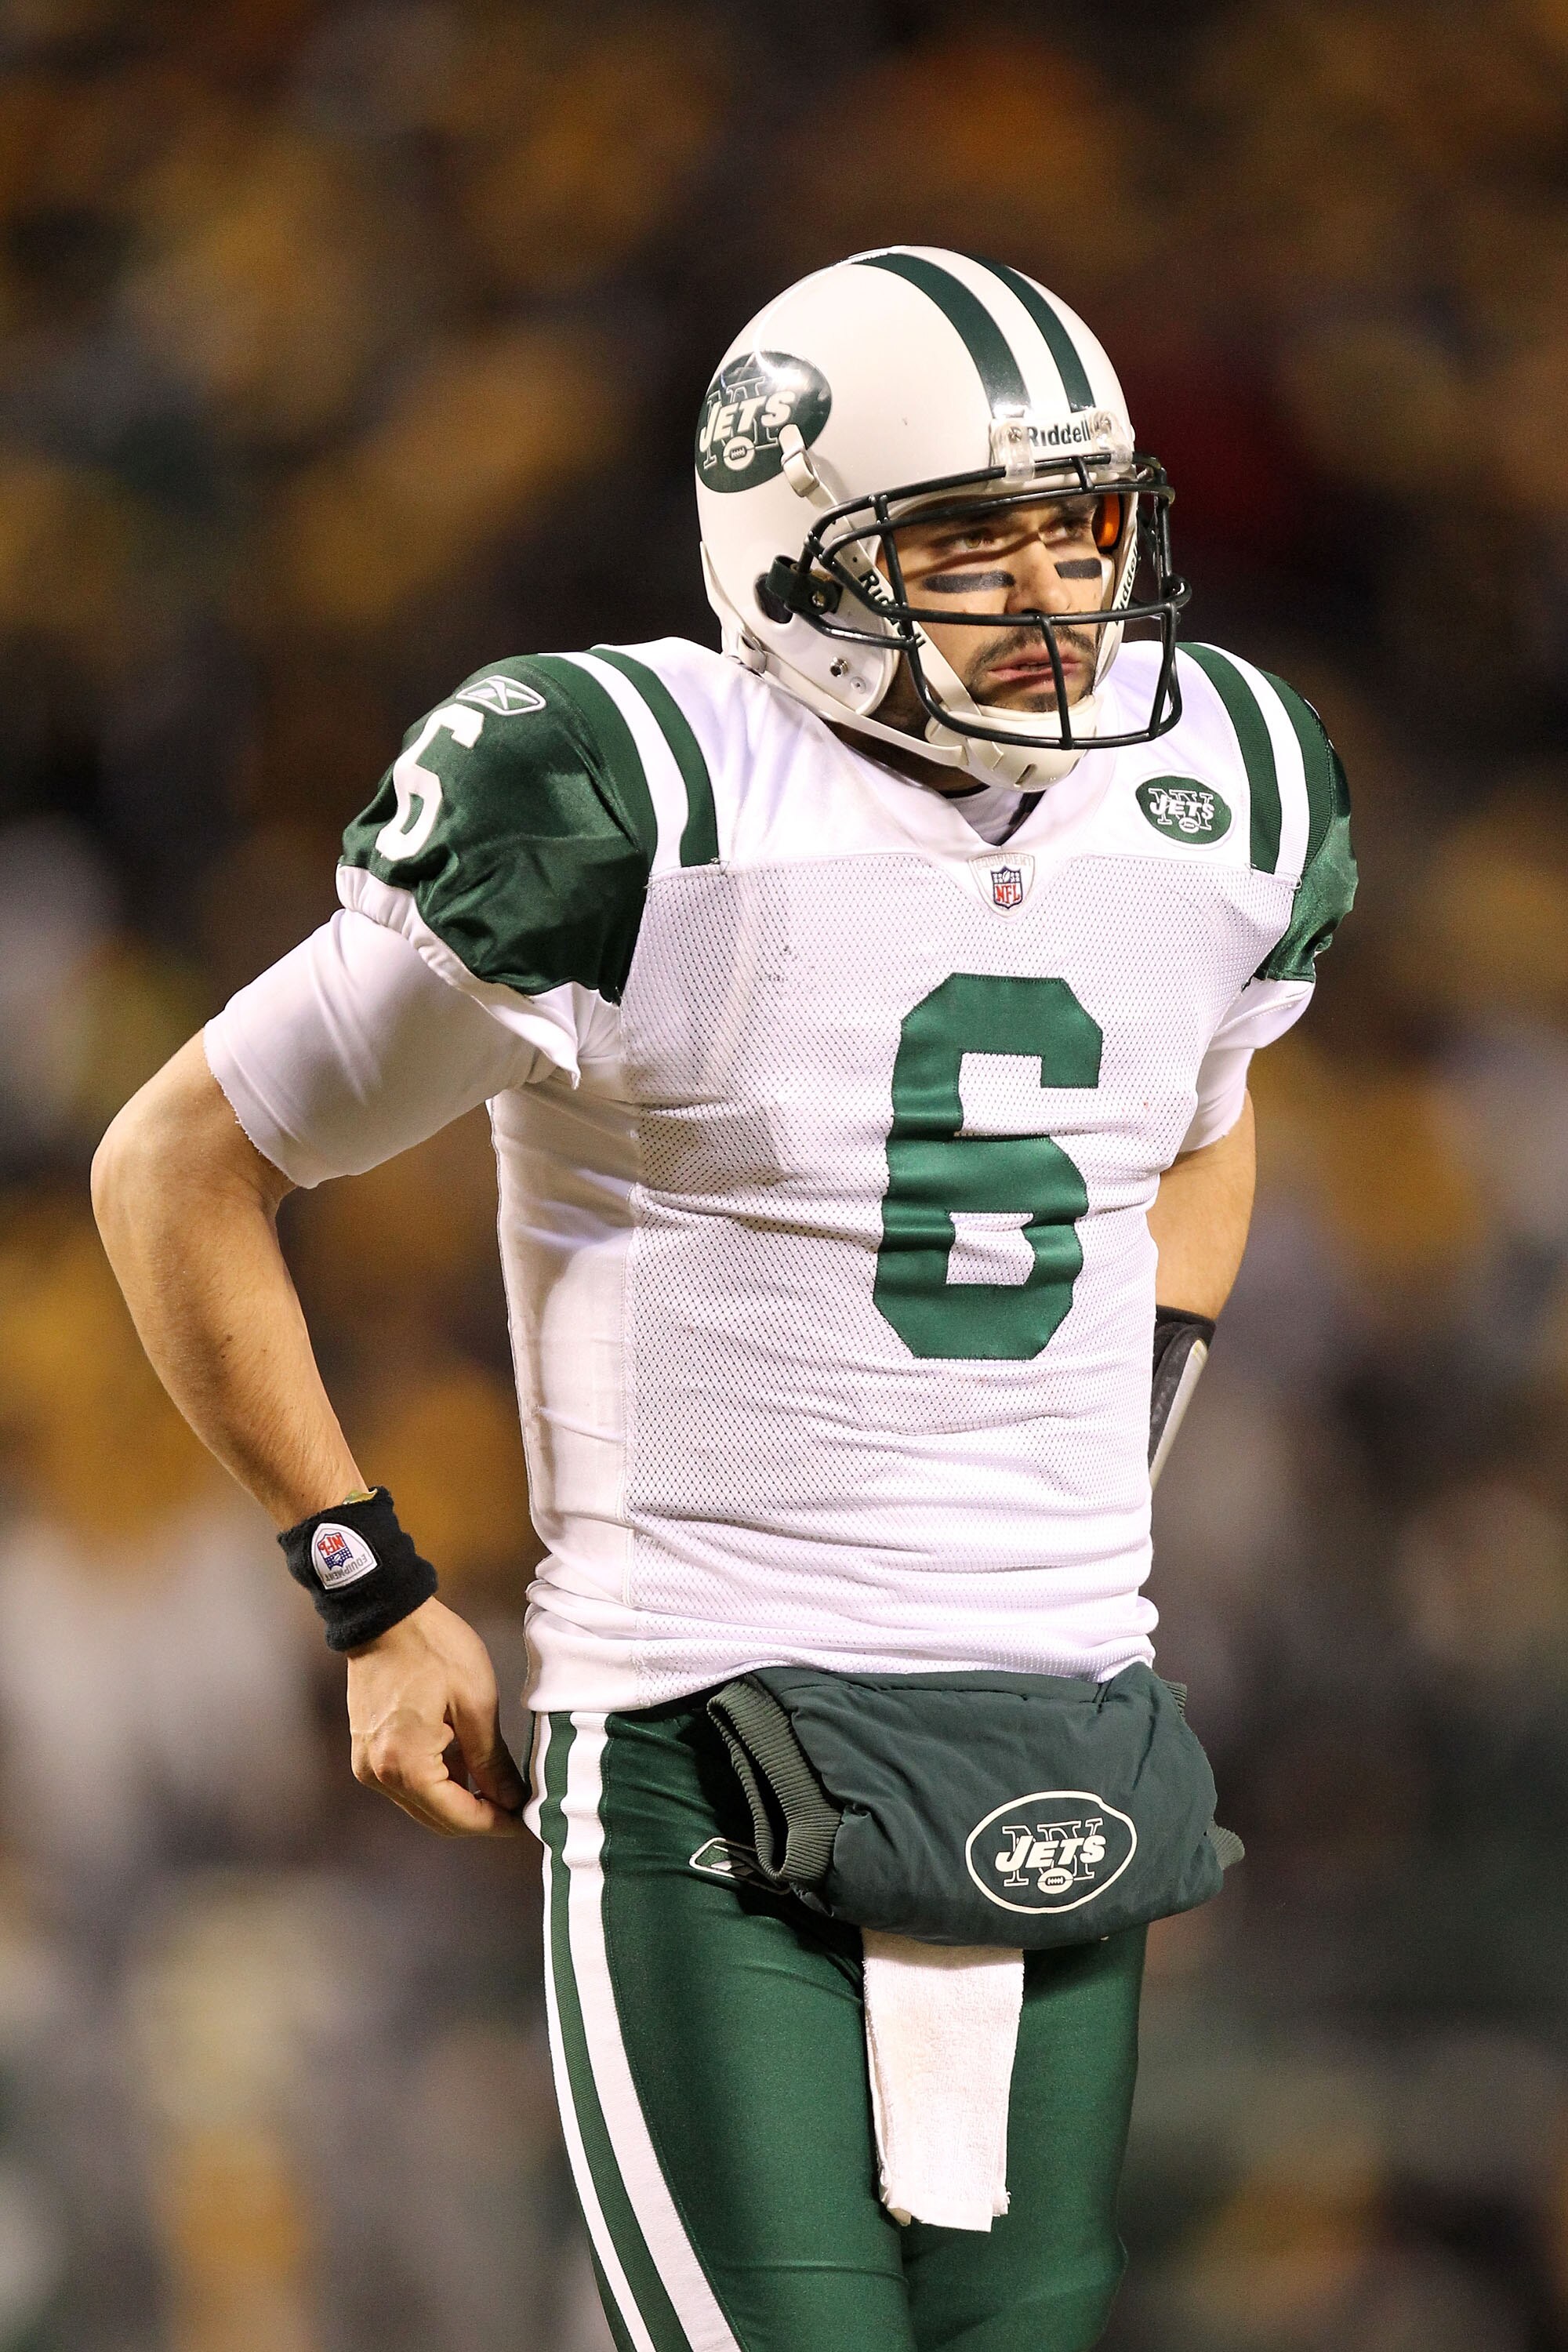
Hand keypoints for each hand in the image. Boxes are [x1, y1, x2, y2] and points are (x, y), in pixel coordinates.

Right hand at [347, 1596, 526, 1836]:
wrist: (385, 1614)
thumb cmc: (434, 1649)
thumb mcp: (476, 1703)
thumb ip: (491, 1760)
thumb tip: (510, 1800)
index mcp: (405, 1765)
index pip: (457, 1816)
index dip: (496, 1824)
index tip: (527, 1821)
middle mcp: (378, 1775)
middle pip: (436, 1818)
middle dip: (480, 1817)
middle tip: (519, 1809)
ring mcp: (367, 1764)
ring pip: (422, 1803)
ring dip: (459, 1801)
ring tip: (501, 1788)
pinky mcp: (367, 1750)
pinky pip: (408, 1782)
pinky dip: (439, 1783)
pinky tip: (469, 1767)